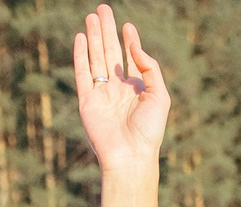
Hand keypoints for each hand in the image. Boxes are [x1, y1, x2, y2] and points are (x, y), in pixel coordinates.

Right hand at [72, 5, 168, 206]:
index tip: (128, 26)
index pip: (129, 58)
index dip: (128, 41)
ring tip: (92, 16)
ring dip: (94, 37)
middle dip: (107, 31)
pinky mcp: (87, 102)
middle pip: (109, 53)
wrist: (131, 157)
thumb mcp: (160, 95)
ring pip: (95, 58)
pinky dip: (81, 55)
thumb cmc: (149, 130)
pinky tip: (82, 38)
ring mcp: (101, 94)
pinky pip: (82, 73)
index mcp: (135, 89)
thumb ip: (150, 68)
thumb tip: (135, 46)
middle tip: (103, 9)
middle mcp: (117, 89)